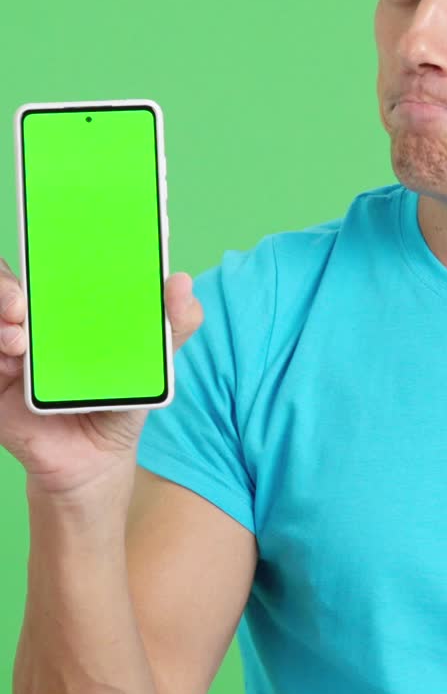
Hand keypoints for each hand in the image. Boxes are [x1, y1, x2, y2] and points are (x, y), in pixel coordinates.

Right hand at [0, 258, 203, 494]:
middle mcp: (34, 319)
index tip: (54, 231)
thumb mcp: (154, 364)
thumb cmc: (120, 403)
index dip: (47, 239)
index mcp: (69, 305)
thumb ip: (173, 325)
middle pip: (8, 282)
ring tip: (18, 334)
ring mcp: (11, 347)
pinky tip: (13, 354)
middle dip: (8, 282)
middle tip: (22, 300)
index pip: (51, 261)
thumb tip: (182, 282)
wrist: (96, 462)